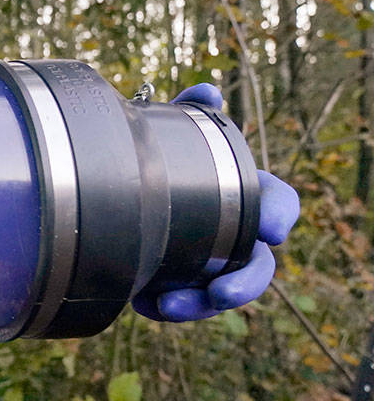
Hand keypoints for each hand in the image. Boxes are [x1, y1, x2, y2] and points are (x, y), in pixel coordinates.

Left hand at [132, 83, 299, 321]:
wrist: (118, 195)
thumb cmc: (163, 164)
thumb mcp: (172, 134)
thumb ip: (190, 112)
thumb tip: (207, 92)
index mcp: (243, 196)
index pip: (278, 204)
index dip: (281, 215)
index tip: (273, 230)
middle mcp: (234, 237)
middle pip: (257, 267)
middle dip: (245, 284)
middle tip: (221, 292)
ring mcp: (208, 265)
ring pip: (218, 295)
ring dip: (199, 305)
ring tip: (171, 307)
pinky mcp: (177, 285)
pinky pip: (179, 304)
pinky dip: (162, 306)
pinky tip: (144, 304)